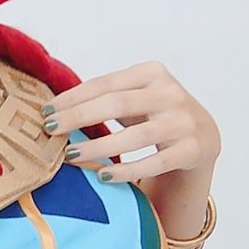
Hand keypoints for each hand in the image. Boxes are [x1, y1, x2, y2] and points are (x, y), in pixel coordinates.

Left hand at [41, 61, 221, 183]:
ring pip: (137, 136)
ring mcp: (184, 122)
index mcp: (152, 73)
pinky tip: (103, 175)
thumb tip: (52, 110)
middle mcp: (170, 93)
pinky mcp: (192, 150)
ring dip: (99, 146)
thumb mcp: (134, 97)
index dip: (73, 97)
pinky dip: (128, 170)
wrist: (203, 134)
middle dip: (79, 116)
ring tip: (71, 155)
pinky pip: (155, 162)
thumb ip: (103, 97)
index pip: (105, 83)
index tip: (46, 110)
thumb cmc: (154, 114)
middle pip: (118, 104)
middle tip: (50, 129)